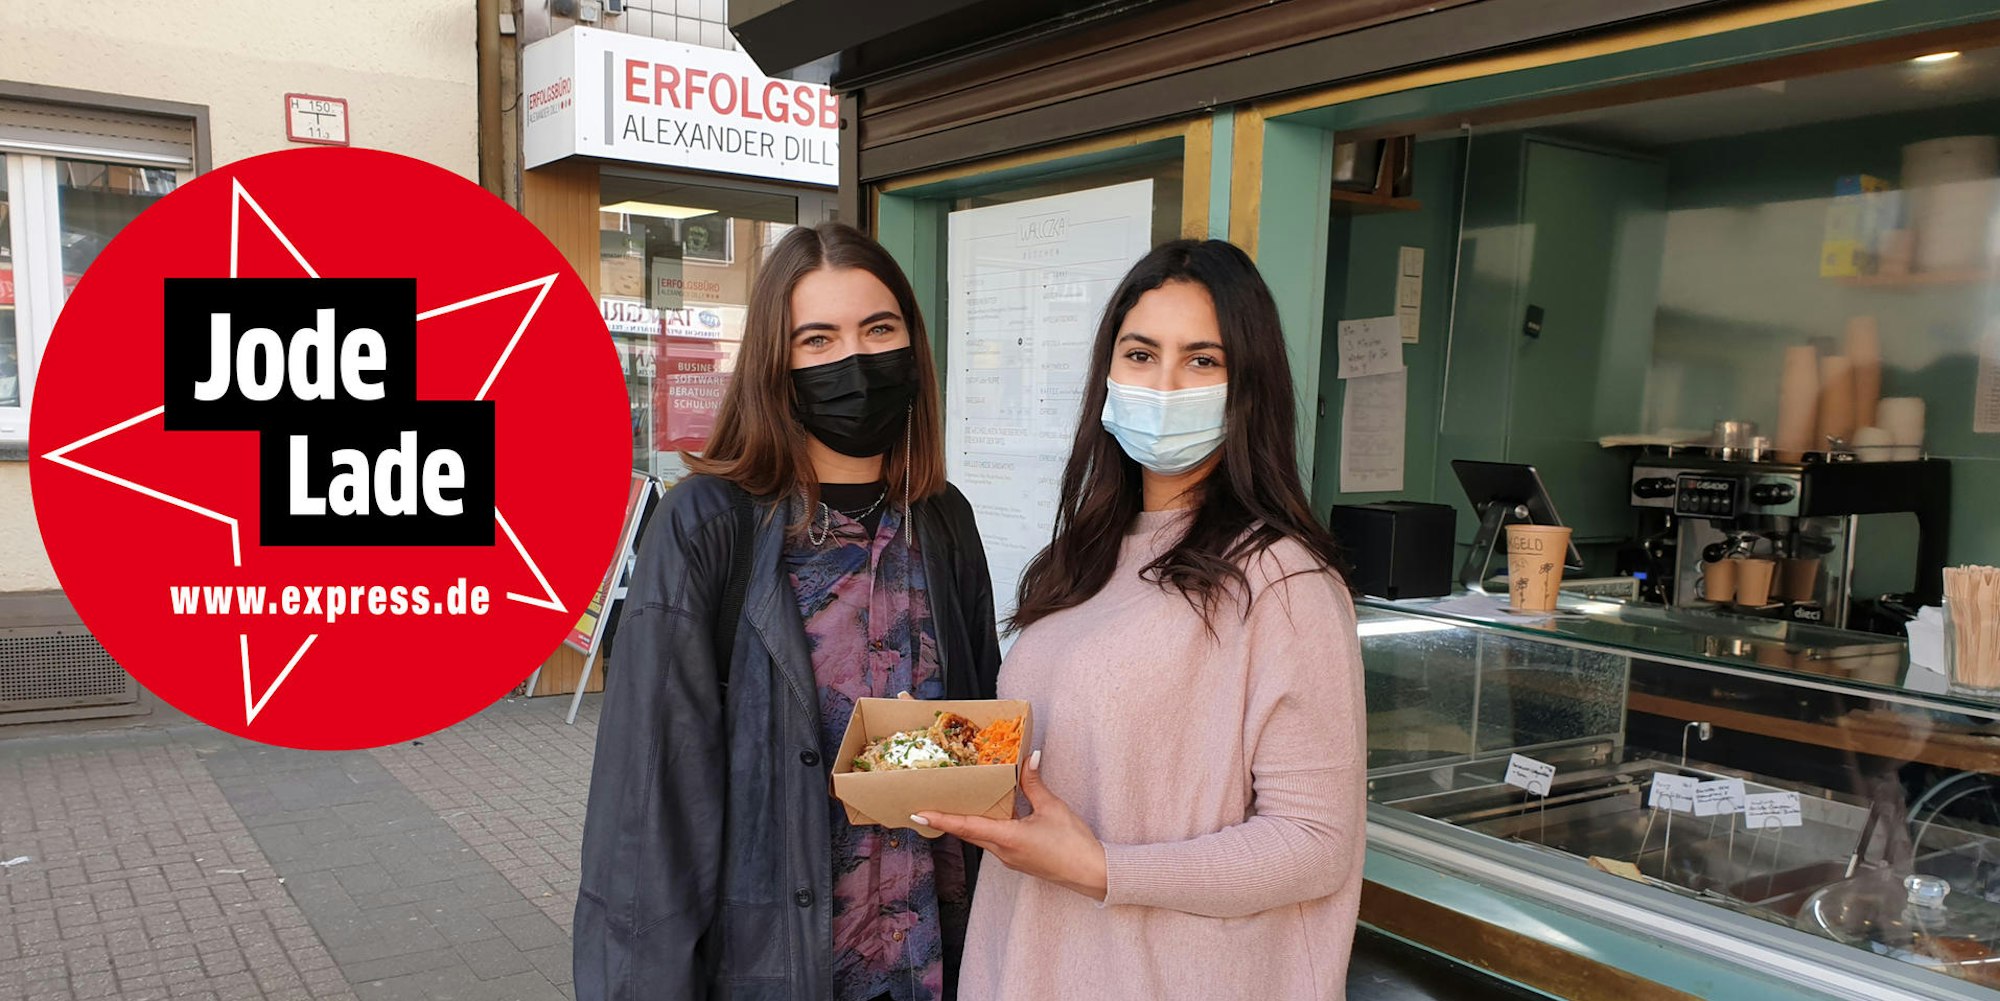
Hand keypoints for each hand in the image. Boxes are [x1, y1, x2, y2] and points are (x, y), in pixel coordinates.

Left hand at [912, 750, 1107, 900]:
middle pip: (968, 833)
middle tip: (928, 805)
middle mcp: (1002, 852)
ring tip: (953, 805)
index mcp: (1007, 838)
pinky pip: (994, 842)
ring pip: (981, 838)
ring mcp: (1010, 859)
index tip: (918, 814)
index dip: (941, 819)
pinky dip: (985, 827)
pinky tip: (989, 814)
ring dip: (966, 823)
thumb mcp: (1053, 808)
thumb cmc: (1074, 844)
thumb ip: (1036, 784)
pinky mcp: (1018, 860)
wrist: (1093, 875)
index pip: (966, 827)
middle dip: (947, 820)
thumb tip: (1029, 758)